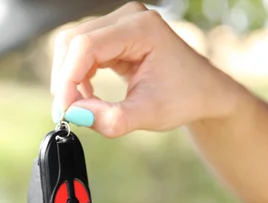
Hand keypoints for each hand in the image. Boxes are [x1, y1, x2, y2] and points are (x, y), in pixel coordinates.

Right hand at [50, 1, 243, 136]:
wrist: (203, 91)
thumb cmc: (184, 98)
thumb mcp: (149, 115)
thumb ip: (112, 119)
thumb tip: (75, 115)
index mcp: (142, 29)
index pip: (86, 46)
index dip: (68, 79)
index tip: (65, 110)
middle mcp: (128, 17)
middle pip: (73, 41)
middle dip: (65, 79)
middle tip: (69, 112)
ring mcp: (120, 23)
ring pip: (72, 45)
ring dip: (69, 78)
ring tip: (82, 106)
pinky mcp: (114, 34)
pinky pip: (81, 51)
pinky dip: (77, 75)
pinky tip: (88, 96)